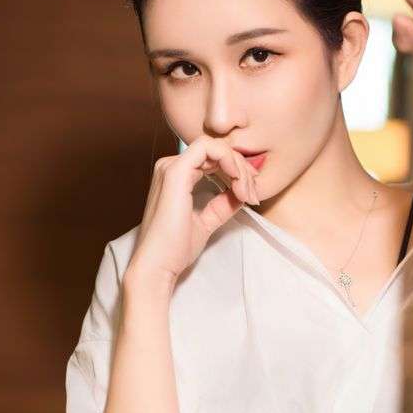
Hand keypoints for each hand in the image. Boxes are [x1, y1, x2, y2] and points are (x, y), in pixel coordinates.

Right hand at [125, 134, 260, 291]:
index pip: (213, 159)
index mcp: (176, 176)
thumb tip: (242, 192)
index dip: (237, 171)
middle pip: (216, 150)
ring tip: (247, 192)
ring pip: (215, 146)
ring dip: (238, 165)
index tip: (250, 195)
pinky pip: (208, 148)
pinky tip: (238, 181)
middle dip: (242, 168)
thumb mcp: (207, 221)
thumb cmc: (175, 249)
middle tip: (253, 195)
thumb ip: (222, 204)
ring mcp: (171, 167)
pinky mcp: (175, 172)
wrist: (158, 265)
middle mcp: (170, 166)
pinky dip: (229, 161)